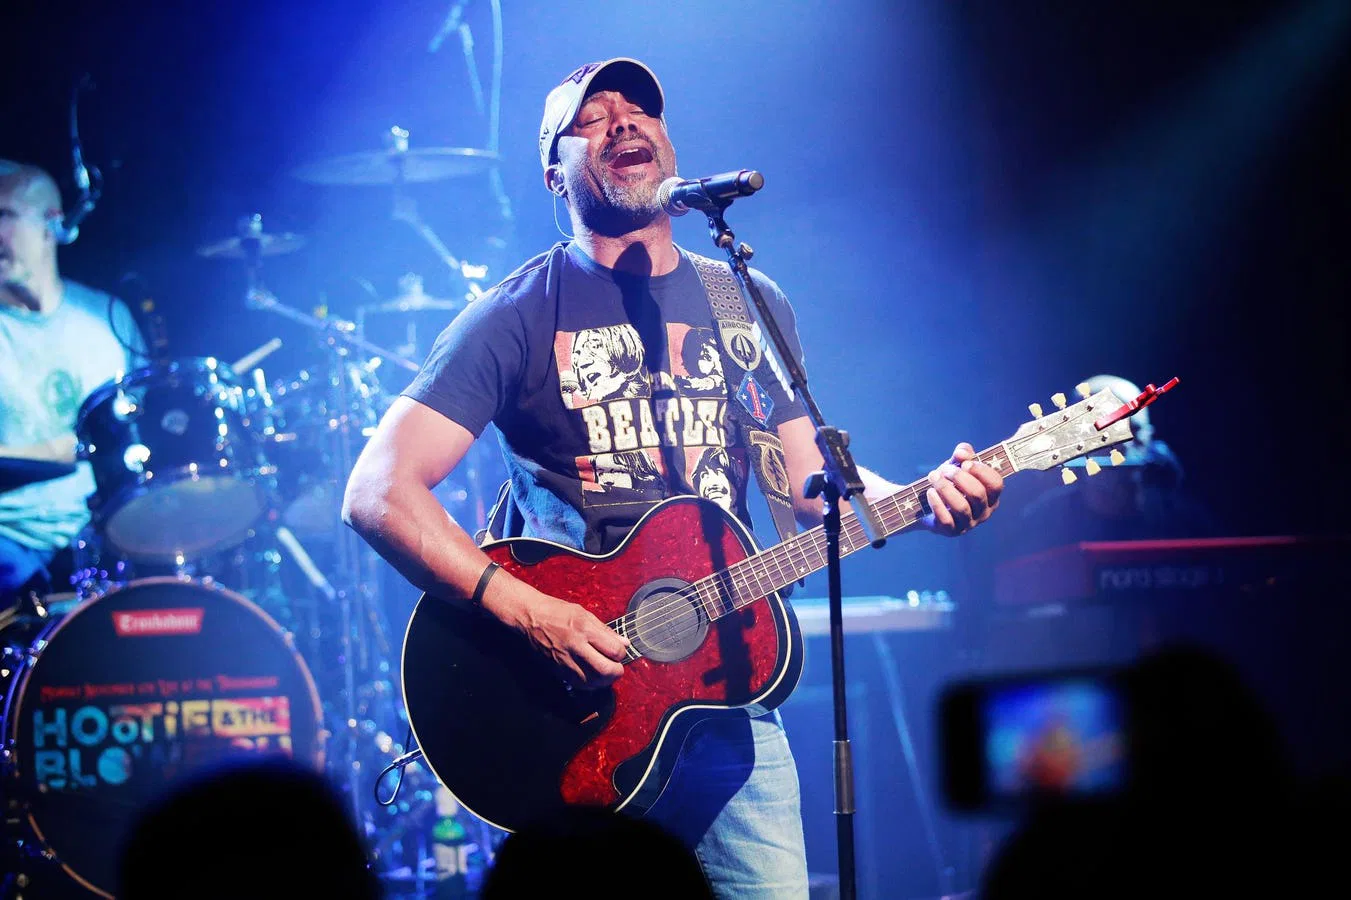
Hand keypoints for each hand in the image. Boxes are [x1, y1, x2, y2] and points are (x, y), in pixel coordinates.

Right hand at [497, 587, 630, 688]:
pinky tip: (592, 677)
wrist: (529, 617)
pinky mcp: (557, 669)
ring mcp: (565, 660)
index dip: (621, 653)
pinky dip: (590, 684)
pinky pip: (579, 684)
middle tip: (617, 667)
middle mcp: (575, 647)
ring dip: (604, 681)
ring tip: (605, 672)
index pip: (614, 650)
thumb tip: (624, 643)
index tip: (619, 651)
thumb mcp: (584, 614)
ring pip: (592, 682)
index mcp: (584, 629)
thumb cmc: (556, 612)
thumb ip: (606, 630)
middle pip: (605, 670)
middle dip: (617, 672)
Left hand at [923, 442, 1003, 536]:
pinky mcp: (952, 531)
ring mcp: (969, 524)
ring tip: (933, 477)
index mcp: (991, 496)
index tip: (965, 463)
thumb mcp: (957, 465)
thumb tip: (962, 452)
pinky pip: (946, 519)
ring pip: (961, 507)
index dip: (982, 471)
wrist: (929, 502)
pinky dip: (937, 503)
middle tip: (944, 469)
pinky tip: (930, 492)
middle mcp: (984, 512)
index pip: (996, 484)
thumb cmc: (950, 483)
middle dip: (959, 477)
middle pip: (977, 494)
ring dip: (945, 488)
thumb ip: (962, 455)